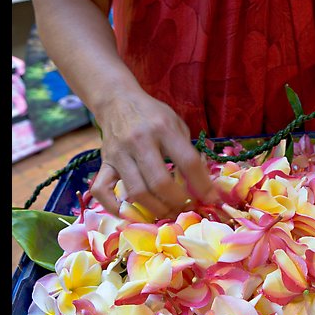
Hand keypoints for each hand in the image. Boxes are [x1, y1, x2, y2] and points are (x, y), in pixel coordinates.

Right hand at [90, 90, 216, 218]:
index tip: (211, 199)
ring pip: (136, 192)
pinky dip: (116, 208)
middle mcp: (139, 141)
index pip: (188, 162)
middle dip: (177, 202)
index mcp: (164, 129)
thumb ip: (188, 151)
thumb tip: (203, 186)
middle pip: (160, 183)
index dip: (202, 185)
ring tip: (168, 213)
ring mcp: (119, 153)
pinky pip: (103, 191)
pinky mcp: (104, 163)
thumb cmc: (153, 116)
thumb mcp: (177, 124)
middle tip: (186, 209)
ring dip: (155, 210)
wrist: (117, 100)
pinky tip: (132, 214)